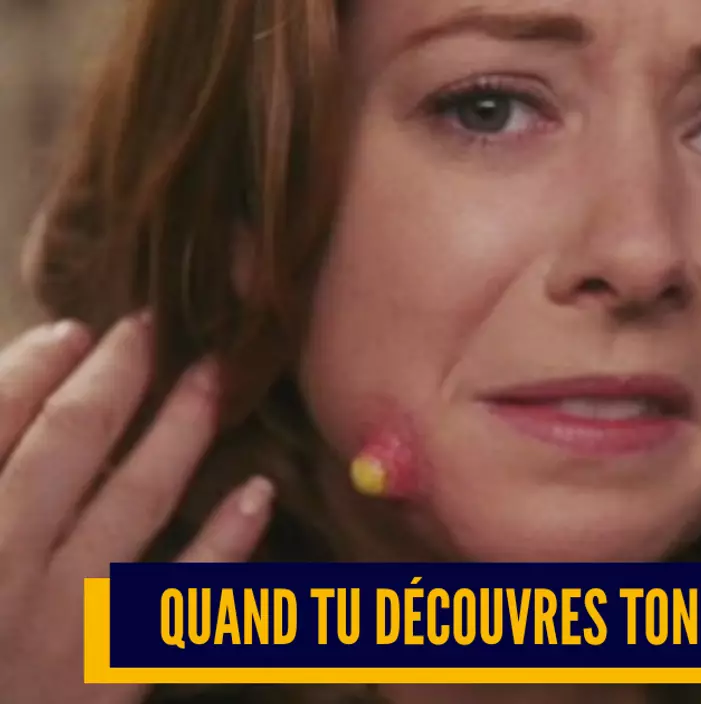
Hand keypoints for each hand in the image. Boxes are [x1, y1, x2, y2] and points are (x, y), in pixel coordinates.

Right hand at [0, 314, 274, 703]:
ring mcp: (58, 623)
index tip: (71, 332)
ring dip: (175, 434)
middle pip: (62, 450)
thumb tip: (6, 429)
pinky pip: (177, 596)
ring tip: (215, 378)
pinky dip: (221, 542)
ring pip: (130, 503)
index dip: (27, 374)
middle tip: (151, 326)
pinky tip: (258, 491)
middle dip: (109, 382)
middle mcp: (0, 566)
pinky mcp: (106, 674)